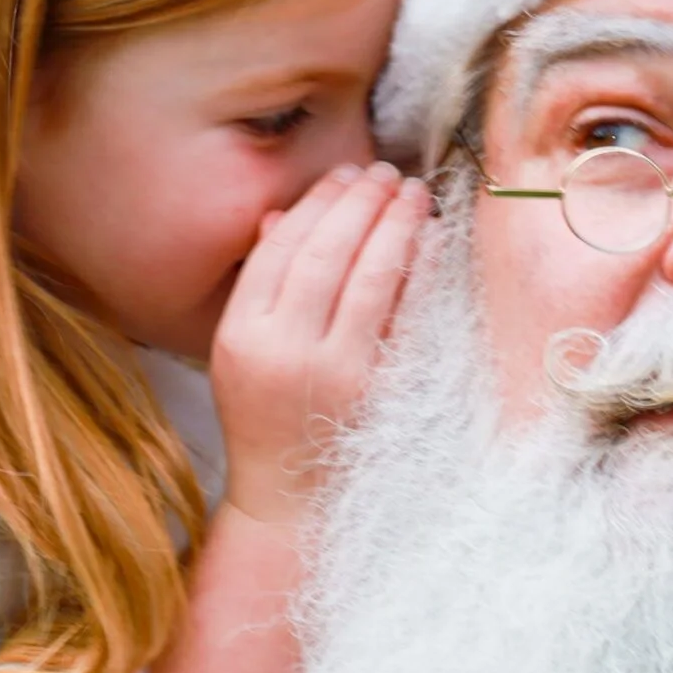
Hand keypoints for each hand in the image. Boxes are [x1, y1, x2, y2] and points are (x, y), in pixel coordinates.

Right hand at [211, 162, 429, 525]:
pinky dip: (420, 271)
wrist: (289, 503)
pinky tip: (432, 239)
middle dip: (359, 202)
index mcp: (241, 338)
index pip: (279, 250)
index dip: (315, 205)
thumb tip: (279, 216)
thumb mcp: (240, 354)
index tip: (343, 175)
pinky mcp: (375, 390)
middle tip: (384, 170)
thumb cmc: (265, 421)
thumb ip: (259, 286)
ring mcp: (334, 371)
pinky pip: (403, 315)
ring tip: (411, 191)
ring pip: (368, 277)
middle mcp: (284, 350)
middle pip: (325, 254)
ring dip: (394, 224)